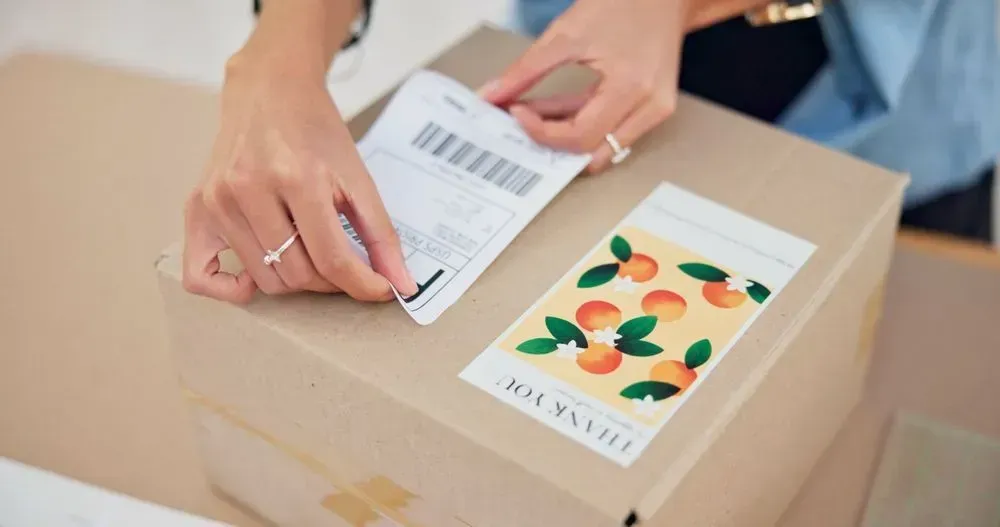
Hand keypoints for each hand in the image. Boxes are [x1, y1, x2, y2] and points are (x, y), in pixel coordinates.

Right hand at [182, 58, 417, 303]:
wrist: (270, 89)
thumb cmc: (315, 131)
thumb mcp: (357, 176)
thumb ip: (381, 234)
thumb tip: (401, 285)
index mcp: (298, 178)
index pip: (331, 259)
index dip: (362, 284)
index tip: (380, 290)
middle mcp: (250, 190)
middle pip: (297, 274)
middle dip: (330, 280)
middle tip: (342, 261)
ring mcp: (218, 201)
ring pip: (264, 279)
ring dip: (295, 280)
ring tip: (308, 252)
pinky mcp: (197, 208)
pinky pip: (201, 276)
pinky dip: (231, 289)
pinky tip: (255, 276)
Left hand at [480, 0, 688, 171]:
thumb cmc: (622, 3)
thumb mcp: (565, 33)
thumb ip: (526, 70)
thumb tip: (491, 95)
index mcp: (631, 86)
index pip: (580, 134)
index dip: (541, 132)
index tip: (514, 113)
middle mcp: (650, 106)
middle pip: (592, 150)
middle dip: (552, 141)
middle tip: (522, 121)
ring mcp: (656, 111)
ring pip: (602, 146)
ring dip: (566, 137)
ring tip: (536, 113)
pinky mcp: (655, 109)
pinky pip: (614, 133)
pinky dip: (583, 126)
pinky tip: (558, 110)